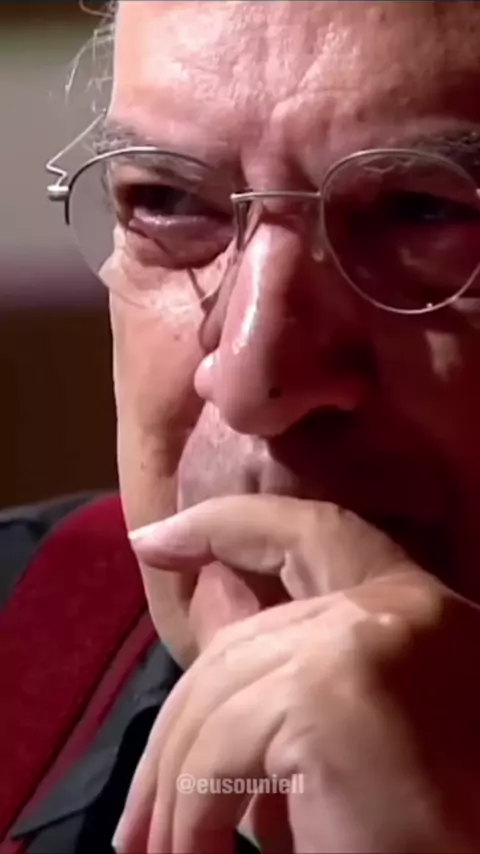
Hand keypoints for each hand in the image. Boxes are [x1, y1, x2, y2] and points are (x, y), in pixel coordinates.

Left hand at [115, 496, 479, 852]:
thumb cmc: (432, 821)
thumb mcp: (355, 732)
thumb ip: (291, 677)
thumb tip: (211, 622)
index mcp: (411, 605)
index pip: (309, 532)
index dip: (225, 523)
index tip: (154, 538)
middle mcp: (394, 605)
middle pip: (243, 640)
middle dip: (177, 726)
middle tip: (138, 817)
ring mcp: (362, 639)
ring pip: (219, 693)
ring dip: (176, 786)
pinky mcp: (332, 693)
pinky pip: (220, 749)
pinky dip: (192, 816)